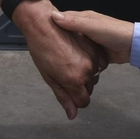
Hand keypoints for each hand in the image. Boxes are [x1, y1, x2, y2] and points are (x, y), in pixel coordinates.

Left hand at [10, 0, 98, 119]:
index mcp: (74, 80)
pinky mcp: (94, 48)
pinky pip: (98, 63)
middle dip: (79, 86)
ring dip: (85, 74)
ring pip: (93, 76)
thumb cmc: (41, 49)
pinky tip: (78, 55)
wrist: (43, 24)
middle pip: (88, 89)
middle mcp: (86, 71)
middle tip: (65, 74)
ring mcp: (92, 58)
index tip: (70, 93)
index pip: (83, 101)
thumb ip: (63, 97)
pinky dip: (90, 62)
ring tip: (69, 63)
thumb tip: (72, 115)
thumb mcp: (49, 77)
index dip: (76, 100)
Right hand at [50, 8, 134, 67]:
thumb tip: (54, 15)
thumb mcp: (93, 26)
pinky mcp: (94, 53)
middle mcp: (84, 29)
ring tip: (52, 58)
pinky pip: (80, 55)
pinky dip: (74, 59)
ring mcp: (89, 41)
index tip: (38, 29)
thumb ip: (75, 22)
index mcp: (83, 19)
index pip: (62, 19)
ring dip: (65, 51)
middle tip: (43, 48)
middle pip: (66, 34)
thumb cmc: (116, 33)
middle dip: (56, 39)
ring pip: (72, 46)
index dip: (50, 23)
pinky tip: (68, 65)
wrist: (134, 46)